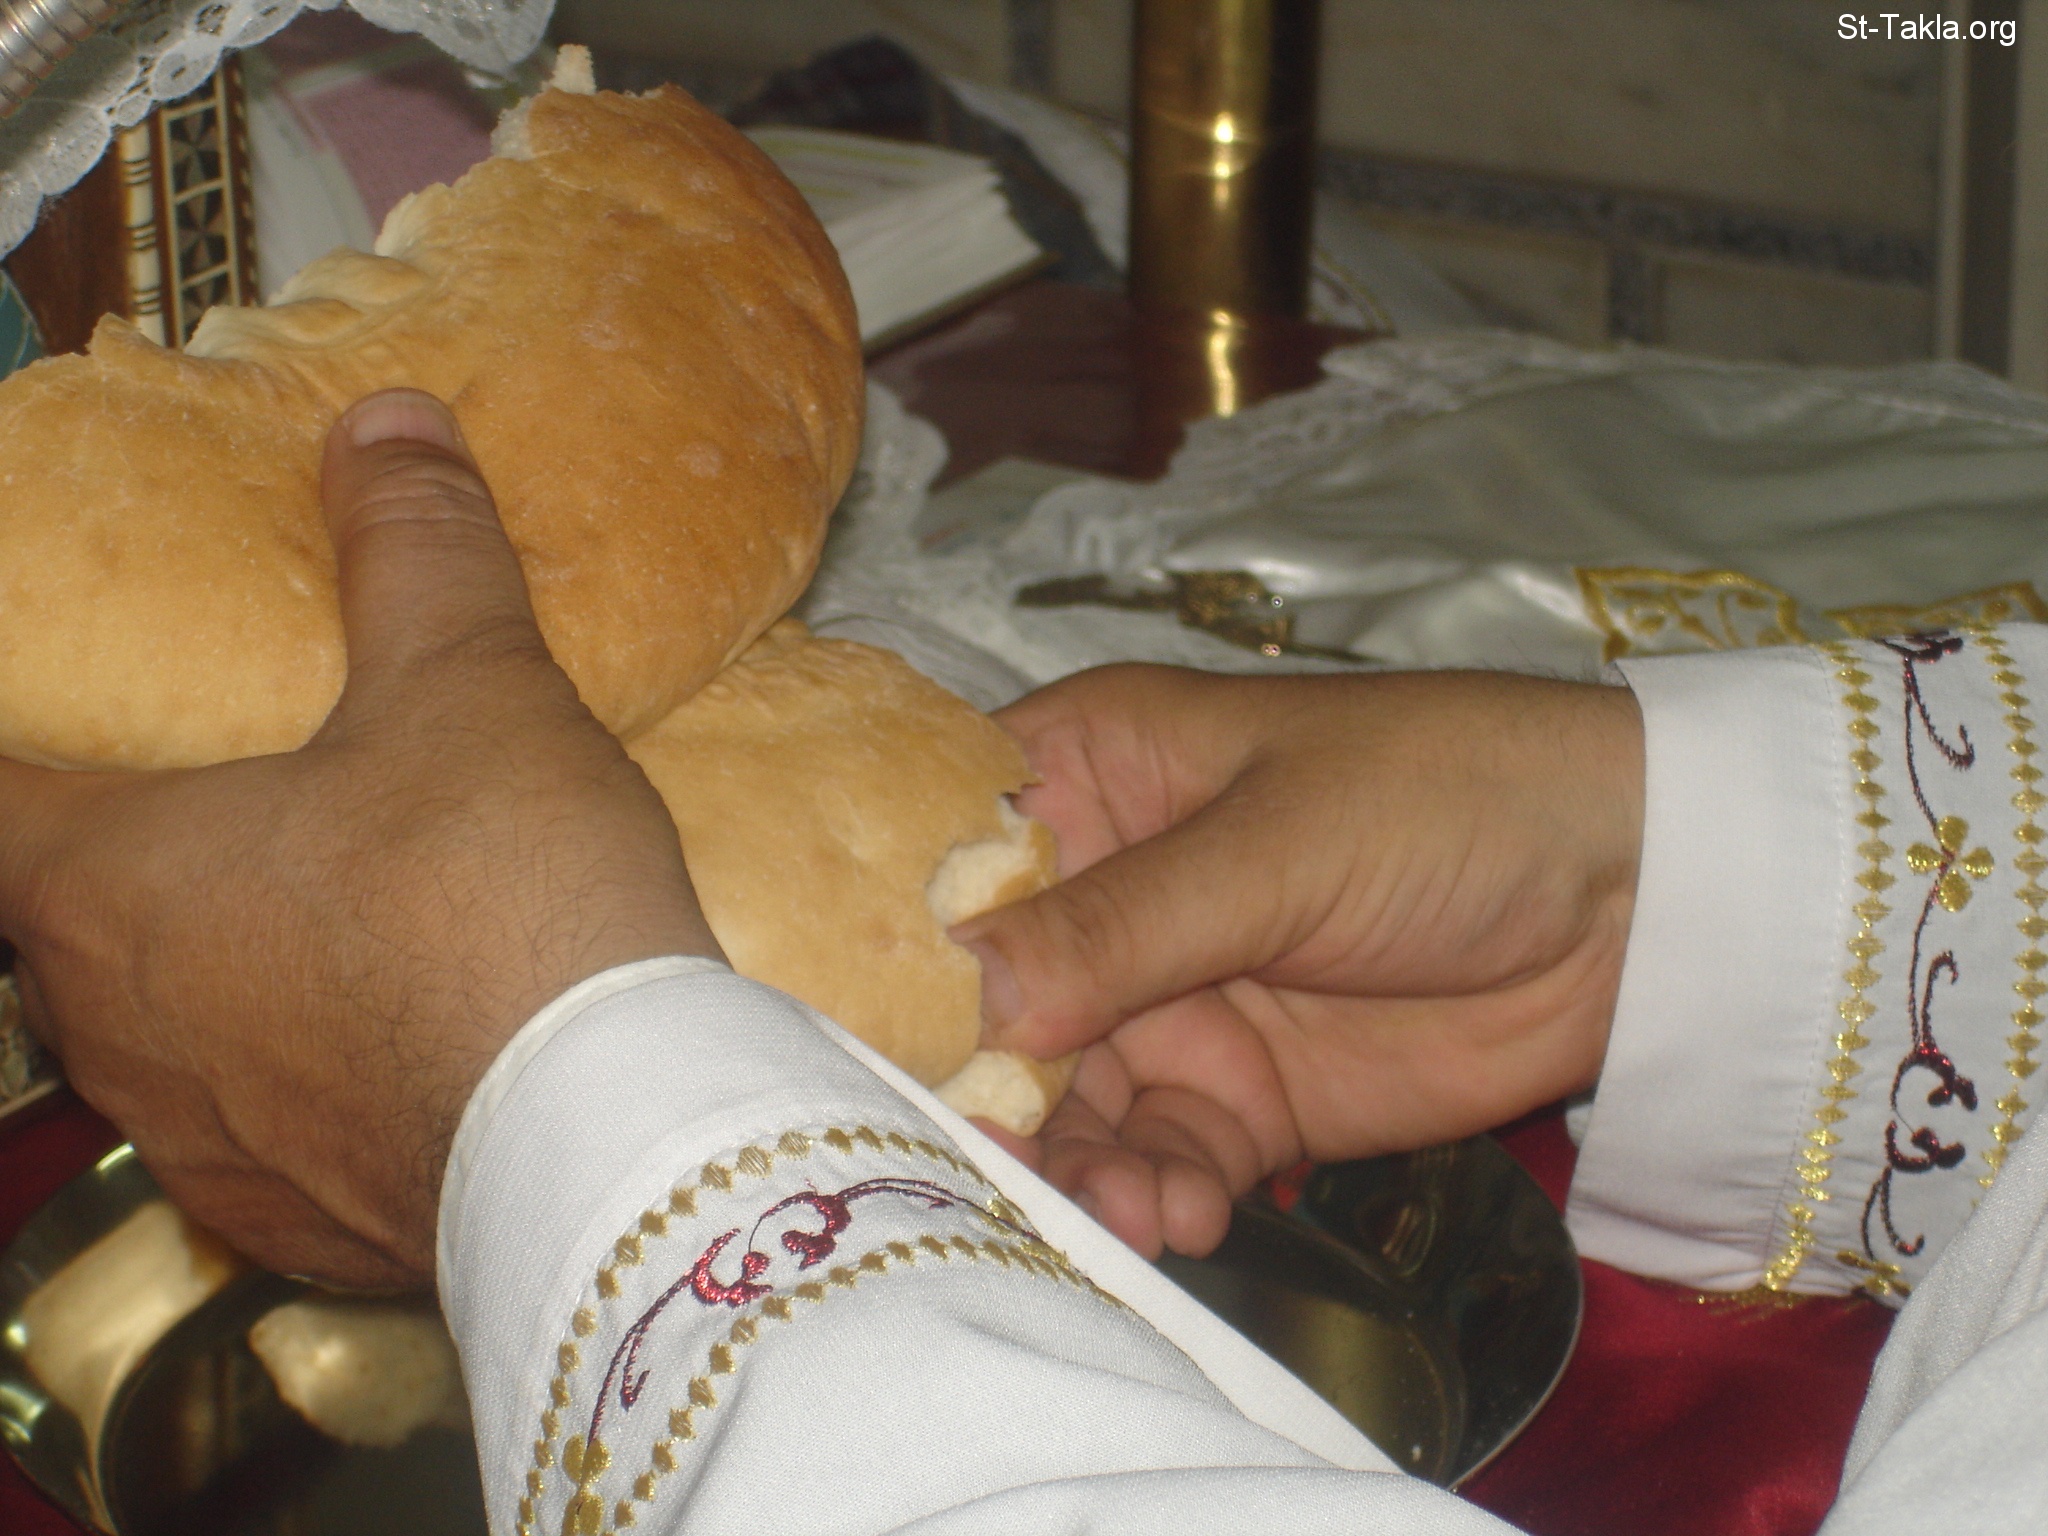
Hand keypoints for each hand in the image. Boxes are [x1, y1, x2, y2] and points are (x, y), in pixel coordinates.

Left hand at [0, 391, 716, 1288]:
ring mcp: (203, 1145)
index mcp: (111, 883)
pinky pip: (261, 1140)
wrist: (609, 1139)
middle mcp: (121, 1029)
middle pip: (64, 926)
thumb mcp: (469, 686)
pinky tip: (401, 1052)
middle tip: (221, 806)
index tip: (60, 723)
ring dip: (216, 981)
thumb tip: (387, 423)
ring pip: (162, 1042)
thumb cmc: (503, 903)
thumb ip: (414, 550)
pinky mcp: (297, 1227)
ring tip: (329, 931)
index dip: (18, 748)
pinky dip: (303, 1088)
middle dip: (127, 863)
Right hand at [952, 664, 1642, 1259]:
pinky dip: (1158, 1198)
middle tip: (991, 1169)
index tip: (853, 1032)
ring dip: (1079, 1165)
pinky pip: (1158, 1161)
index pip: (945, 855)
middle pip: (988, 1006)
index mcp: (1090, 776)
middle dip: (986, 1091)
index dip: (890, 941)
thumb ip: (1120, 928)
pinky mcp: (1236, 1095)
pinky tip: (1189, 1217)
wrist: (1637, 897)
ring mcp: (1166, 1002)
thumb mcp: (1274, 845)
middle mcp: (1104, 893)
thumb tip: (964, 995)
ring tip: (1128, 1212)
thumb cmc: (1443, 799)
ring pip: (1065, 1102)